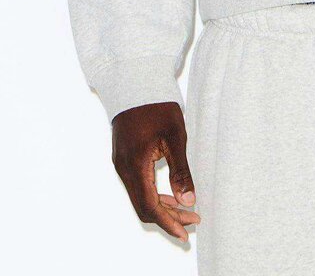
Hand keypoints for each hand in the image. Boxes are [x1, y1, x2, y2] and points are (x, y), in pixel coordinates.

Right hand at [111, 101, 200, 240]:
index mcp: (135, 165)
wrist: (136, 83)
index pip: (150, 206)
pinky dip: (153, 195)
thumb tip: (188, 201)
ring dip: (162, 207)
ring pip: (140, 197)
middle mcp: (124, 169)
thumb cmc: (158, 106)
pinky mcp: (123, 159)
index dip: (168, 222)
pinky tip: (170, 194)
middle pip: (144, 207)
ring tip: (187, 209)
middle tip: (193, 220)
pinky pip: (137, 187)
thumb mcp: (175, 136)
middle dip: (168, 217)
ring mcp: (121, 164)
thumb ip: (181, 171)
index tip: (185, 233)